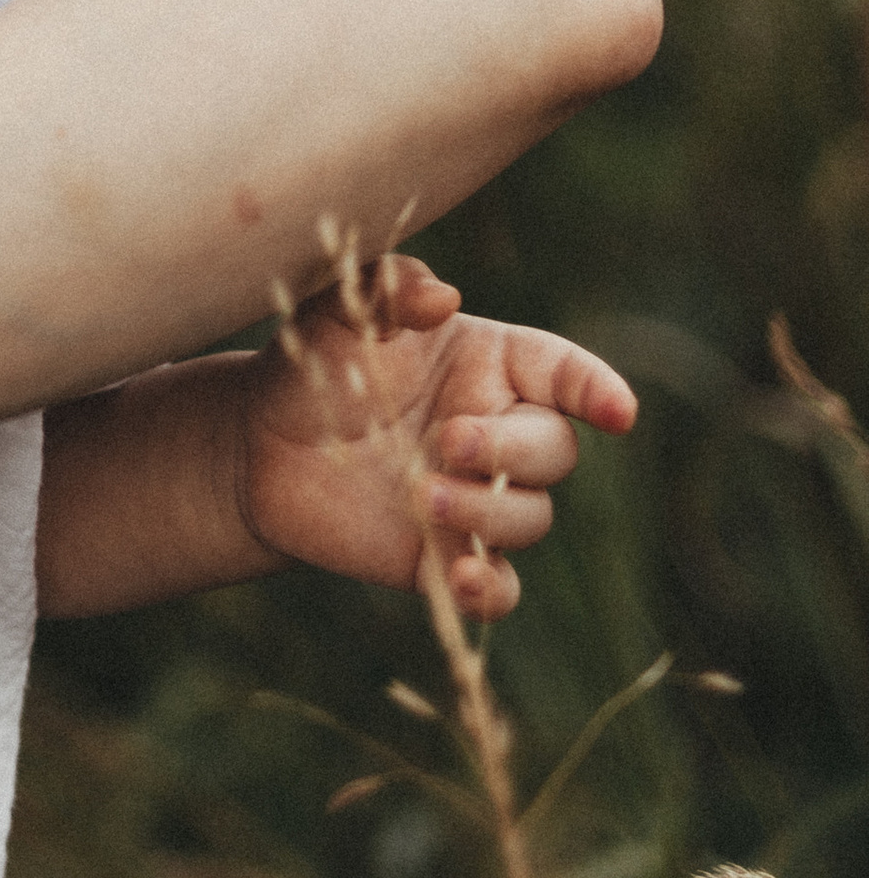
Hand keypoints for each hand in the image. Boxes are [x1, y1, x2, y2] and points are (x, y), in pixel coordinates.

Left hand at [238, 254, 635, 620]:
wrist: (259, 440)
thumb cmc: (312, 360)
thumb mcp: (336, 308)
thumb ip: (388, 287)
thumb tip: (444, 298)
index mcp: (488, 365)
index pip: (564, 374)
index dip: (597, 389)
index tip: (618, 412)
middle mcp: (496, 433)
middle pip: (554, 451)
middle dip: (512, 451)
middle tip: (447, 441)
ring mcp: (476, 499)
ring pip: (530, 518)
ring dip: (487, 512)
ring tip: (420, 495)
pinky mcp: (445, 557)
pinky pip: (499, 589)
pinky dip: (491, 590)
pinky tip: (459, 577)